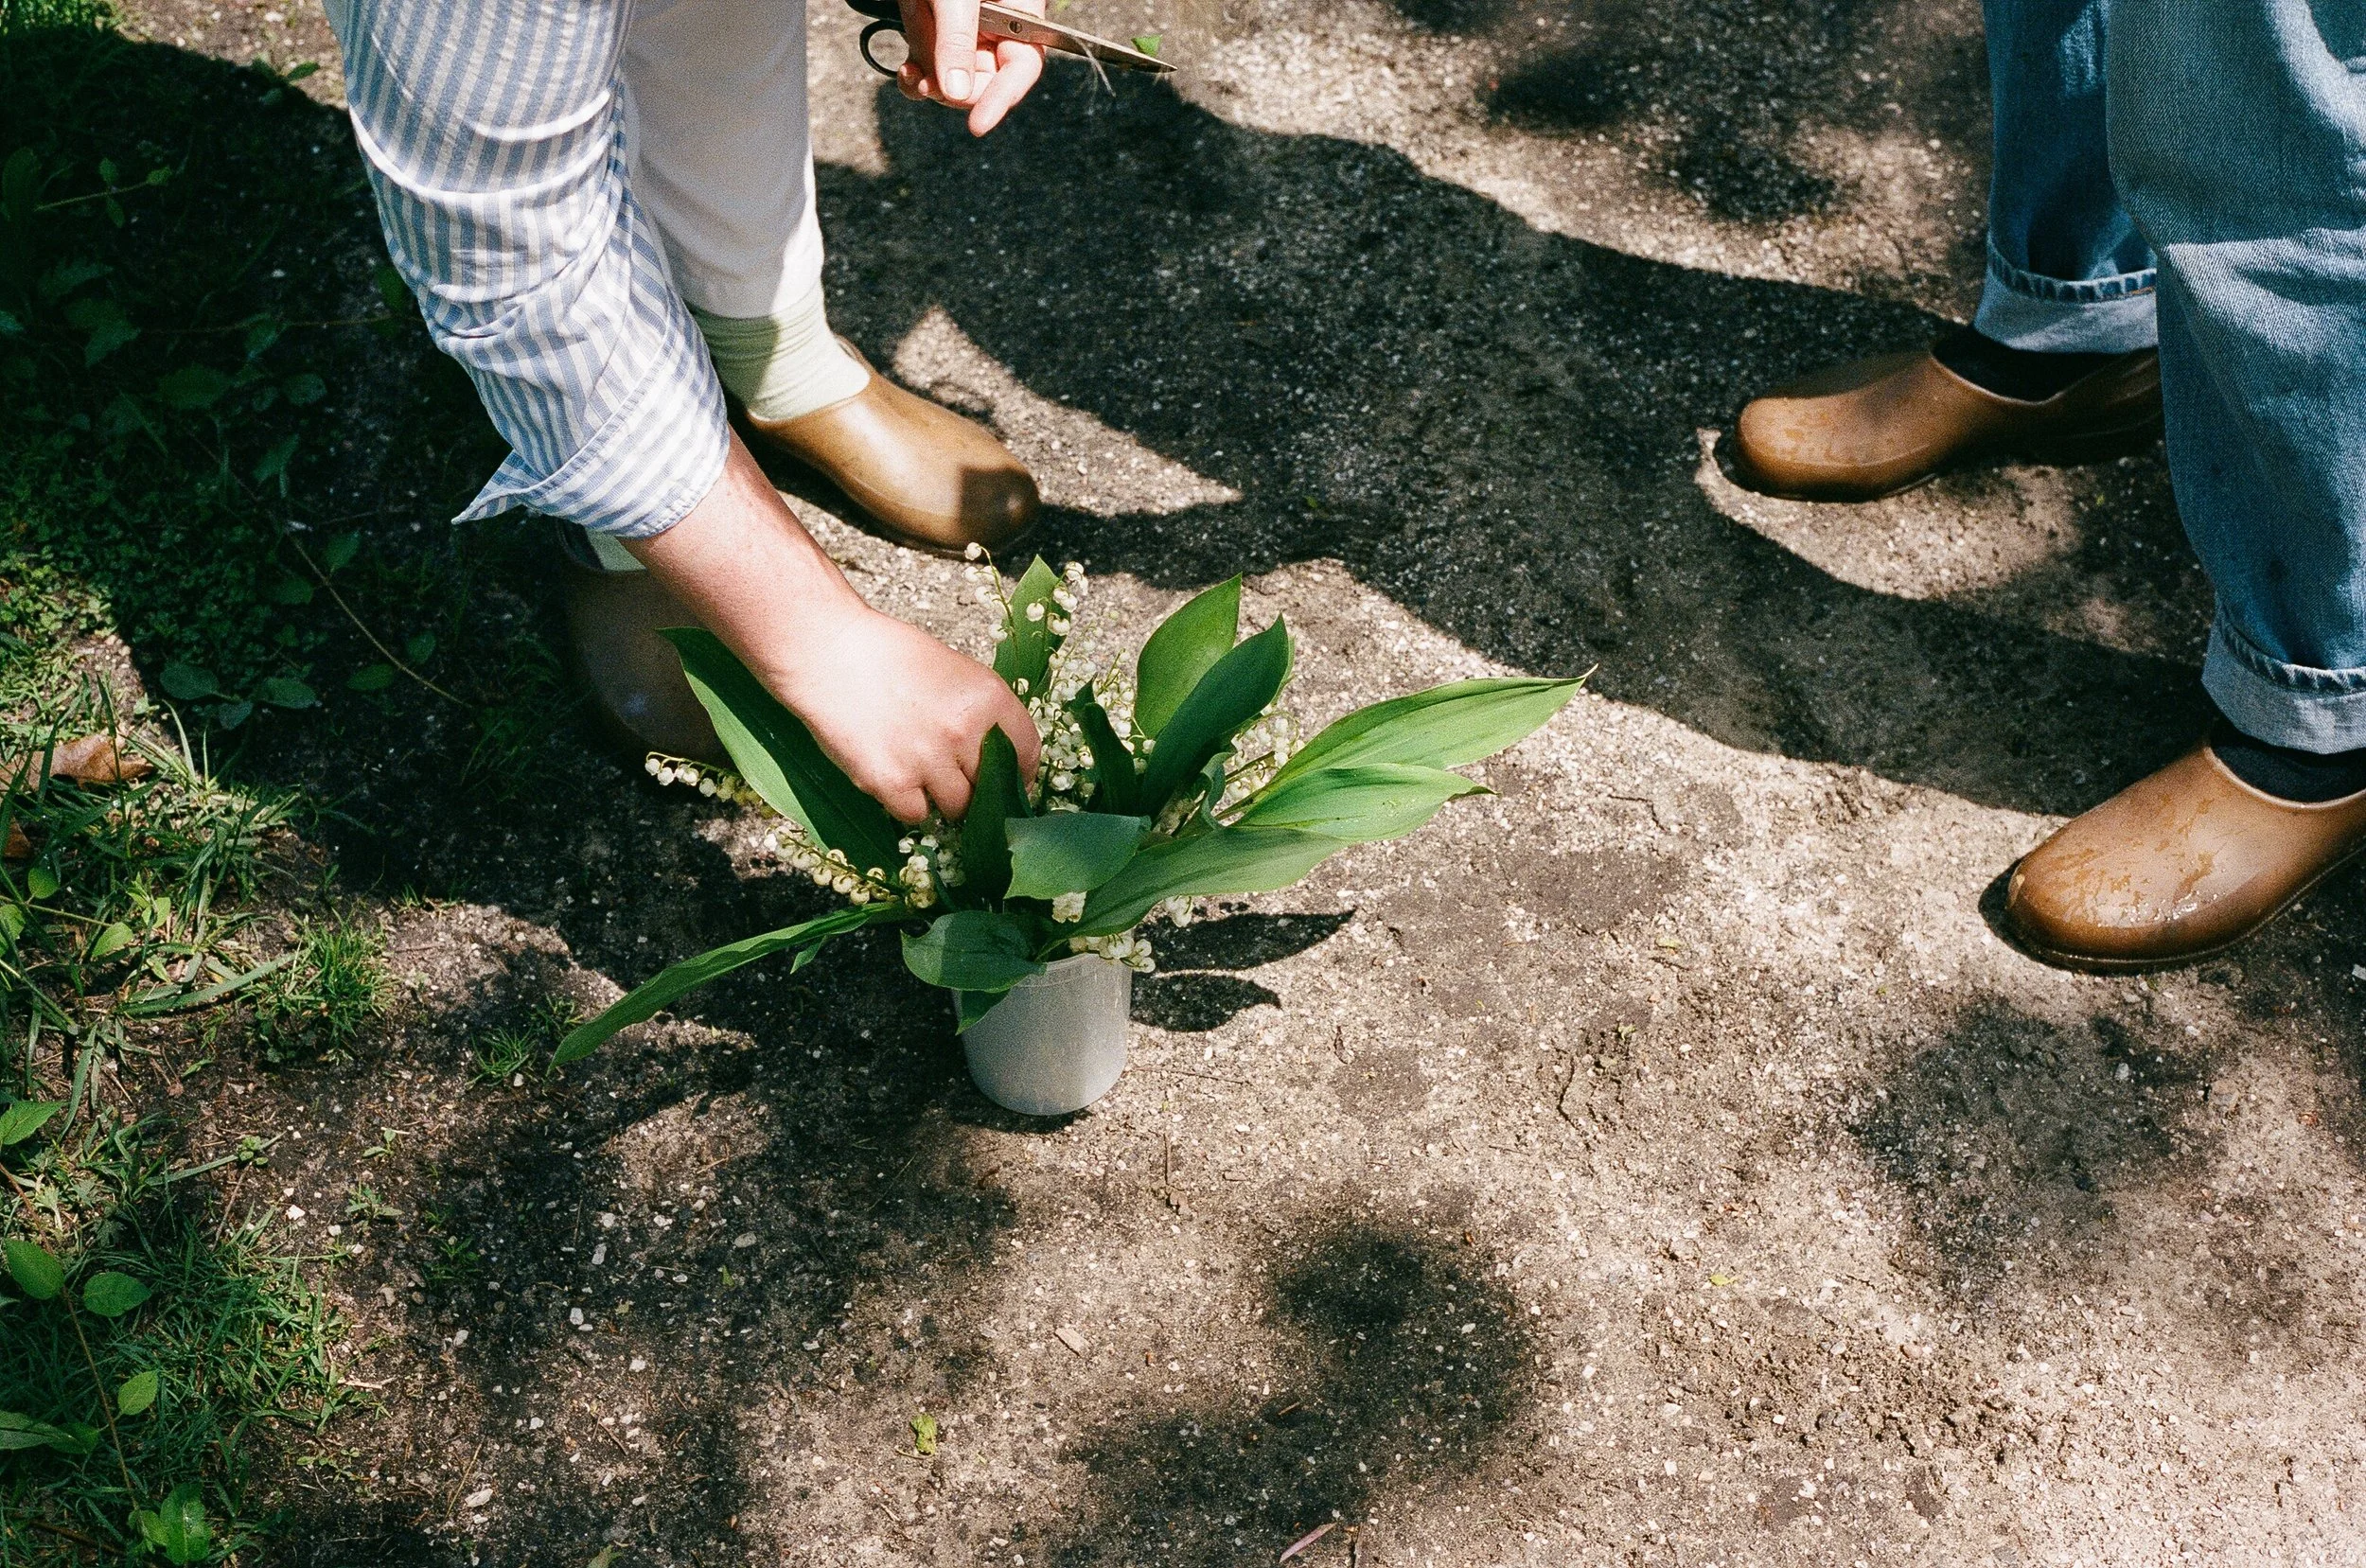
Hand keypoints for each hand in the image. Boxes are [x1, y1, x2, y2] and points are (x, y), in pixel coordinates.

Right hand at [626, 435, 1041, 823]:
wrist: (828, 653)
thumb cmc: (888, 654)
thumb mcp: (955, 670)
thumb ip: (982, 712)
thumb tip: (1000, 754)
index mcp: (989, 698)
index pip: (1028, 754)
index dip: (1019, 773)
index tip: (1010, 782)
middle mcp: (966, 733)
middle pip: (992, 788)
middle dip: (978, 789)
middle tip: (958, 781)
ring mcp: (930, 761)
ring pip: (957, 808)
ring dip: (944, 800)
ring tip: (922, 777)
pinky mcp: (892, 783)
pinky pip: (916, 816)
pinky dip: (908, 806)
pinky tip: (896, 781)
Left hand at [895, 0, 1046, 135]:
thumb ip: (957, 40)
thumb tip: (957, 94)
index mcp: (1019, 17)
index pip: (1021, 69)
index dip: (1002, 99)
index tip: (978, 125)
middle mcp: (996, 31)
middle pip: (985, 82)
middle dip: (954, 91)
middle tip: (927, 84)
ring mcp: (966, 35)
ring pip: (953, 80)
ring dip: (929, 82)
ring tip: (910, 72)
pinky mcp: (937, 36)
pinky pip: (932, 69)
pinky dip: (916, 76)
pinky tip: (906, 73)